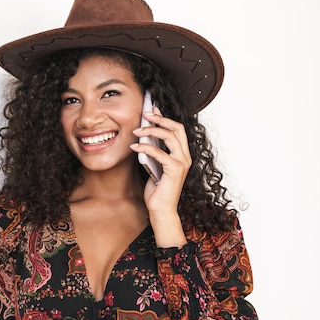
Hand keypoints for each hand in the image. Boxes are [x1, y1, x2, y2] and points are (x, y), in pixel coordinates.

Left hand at [130, 107, 190, 246]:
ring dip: (152, 130)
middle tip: (145, 114)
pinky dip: (145, 147)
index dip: (165, 117)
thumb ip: (153, 152)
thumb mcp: (153, 166)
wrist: (161, 210)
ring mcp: (182, 163)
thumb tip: (143, 136)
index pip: (177, 129)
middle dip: (160, 118)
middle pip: (177, 128)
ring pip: (170, 137)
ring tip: (136, 130)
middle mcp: (185, 157)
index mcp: (182, 154)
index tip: (152, 109)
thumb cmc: (156, 190)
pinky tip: (134, 146)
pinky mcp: (174, 170)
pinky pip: (159, 153)